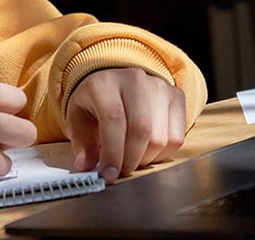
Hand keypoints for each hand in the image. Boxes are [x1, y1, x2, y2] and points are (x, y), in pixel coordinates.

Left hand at [65, 67, 185, 180]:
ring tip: (131, 160)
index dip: (113, 152)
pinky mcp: (176, 96)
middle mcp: (134, 80)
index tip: (109, 175)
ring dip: (145, 159)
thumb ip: (82, 144)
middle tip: (120, 171)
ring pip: (160, 137)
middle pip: (140, 130)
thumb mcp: (78, 119)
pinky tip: (147, 152)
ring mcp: (159, 86)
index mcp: (104, 83)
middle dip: (130, 160)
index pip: (113, 119)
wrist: (116, 83)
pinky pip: (176, 138)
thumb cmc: (95, 104)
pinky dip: (162, 154)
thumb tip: (85, 167)